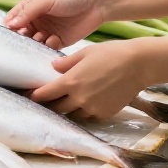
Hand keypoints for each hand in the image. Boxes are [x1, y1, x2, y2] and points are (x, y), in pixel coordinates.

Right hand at [5, 0, 109, 49]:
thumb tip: (10, 24)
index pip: (15, 16)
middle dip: (21, 37)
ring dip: (34, 42)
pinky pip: (48, 47)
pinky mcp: (59, 41)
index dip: (10, 24)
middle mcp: (38, 19)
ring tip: (40, 37)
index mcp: (33, 6)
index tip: (7, 31)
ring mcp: (48, 30)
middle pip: (22, 32)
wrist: (98, 4)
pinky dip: (48, 45)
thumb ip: (28, 12)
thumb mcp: (47, 0)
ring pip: (34, 41)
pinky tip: (53, 40)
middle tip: (22, 39)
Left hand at [29, 42, 148, 118]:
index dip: (35, 96)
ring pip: (73, 114)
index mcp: (71, 81)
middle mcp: (79, 98)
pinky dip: (85, 111)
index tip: (29, 96)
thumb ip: (67, 62)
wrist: (138, 65)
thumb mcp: (86, 52)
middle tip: (47, 102)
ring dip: (68, 109)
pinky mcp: (104, 114)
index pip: (45, 94)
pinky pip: (89, 115)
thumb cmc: (111, 53)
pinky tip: (87, 102)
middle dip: (50, 105)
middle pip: (57, 108)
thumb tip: (53, 67)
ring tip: (67, 102)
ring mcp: (92, 108)